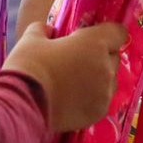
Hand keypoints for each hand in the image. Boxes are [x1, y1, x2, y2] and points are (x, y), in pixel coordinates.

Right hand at [3, 22, 126, 132]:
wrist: (24, 105)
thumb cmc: (29, 65)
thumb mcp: (32, 38)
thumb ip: (45, 29)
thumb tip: (50, 32)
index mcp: (94, 43)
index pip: (118, 32)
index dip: (107, 32)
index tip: (91, 36)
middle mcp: (106, 67)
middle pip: (114, 56)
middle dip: (101, 55)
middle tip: (78, 58)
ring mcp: (105, 93)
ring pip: (111, 80)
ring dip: (99, 77)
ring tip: (76, 81)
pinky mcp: (99, 113)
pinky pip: (103, 99)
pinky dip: (93, 97)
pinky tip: (74, 98)